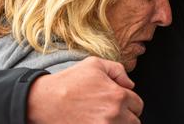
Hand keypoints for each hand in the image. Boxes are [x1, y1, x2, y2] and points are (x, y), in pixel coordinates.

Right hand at [27, 56, 142, 123]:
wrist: (45, 101)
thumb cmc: (68, 82)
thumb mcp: (94, 65)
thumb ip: (118, 70)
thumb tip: (130, 84)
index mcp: (118, 96)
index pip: (138, 105)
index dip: (130, 103)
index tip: (120, 103)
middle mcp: (114, 114)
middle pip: (134, 122)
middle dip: (126, 116)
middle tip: (111, 111)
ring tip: (103, 118)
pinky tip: (97, 122)